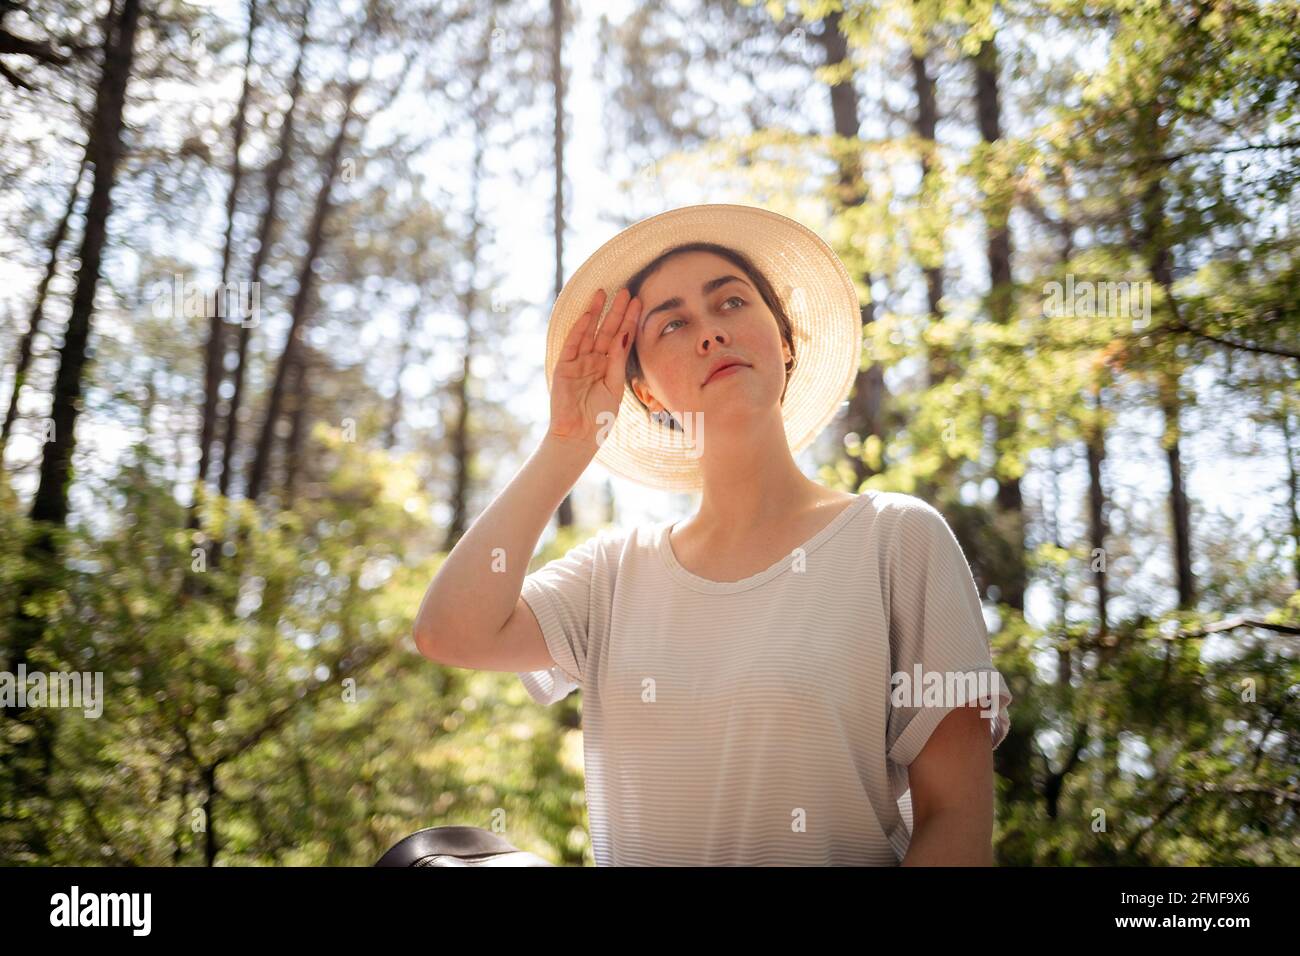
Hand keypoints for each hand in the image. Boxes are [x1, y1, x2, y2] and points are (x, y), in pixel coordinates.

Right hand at [547, 287, 640, 447]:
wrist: (579, 436)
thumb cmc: (600, 417)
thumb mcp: (615, 386)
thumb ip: (619, 361)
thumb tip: (625, 335)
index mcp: (609, 366)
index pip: (621, 338)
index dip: (629, 320)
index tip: (639, 302)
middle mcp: (594, 360)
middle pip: (606, 330)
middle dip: (616, 311)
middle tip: (626, 290)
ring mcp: (578, 362)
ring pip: (590, 332)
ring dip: (596, 313)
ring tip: (604, 293)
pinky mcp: (563, 367)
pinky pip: (572, 344)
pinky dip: (579, 329)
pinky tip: (587, 315)